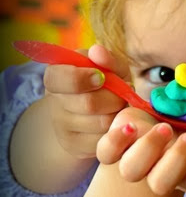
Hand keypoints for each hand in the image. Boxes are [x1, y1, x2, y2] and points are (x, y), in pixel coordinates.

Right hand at [43, 44, 129, 158]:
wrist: (95, 112)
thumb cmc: (104, 83)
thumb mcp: (109, 67)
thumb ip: (106, 58)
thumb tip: (97, 51)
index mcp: (55, 76)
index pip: (60, 78)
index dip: (83, 78)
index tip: (100, 77)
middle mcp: (53, 103)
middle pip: (88, 104)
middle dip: (113, 97)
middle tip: (120, 94)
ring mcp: (61, 127)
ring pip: (100, 123)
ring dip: (117, 113)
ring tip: (118, 107)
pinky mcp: (74, 145)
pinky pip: (103, 140)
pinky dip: (115, 129)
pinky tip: (114, 122)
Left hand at [97, 107, 185, 194]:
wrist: (152, 116)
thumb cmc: (183, 127)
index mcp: (184, 175)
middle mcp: (157, 175)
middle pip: (162, 184)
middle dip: (177, 161)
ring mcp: (133, 163)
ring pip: (131, 171)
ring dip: (149, 149)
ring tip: (164, 127)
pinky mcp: (112, 149)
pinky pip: (105, 154)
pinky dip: (115, 142)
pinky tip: (129, 127)